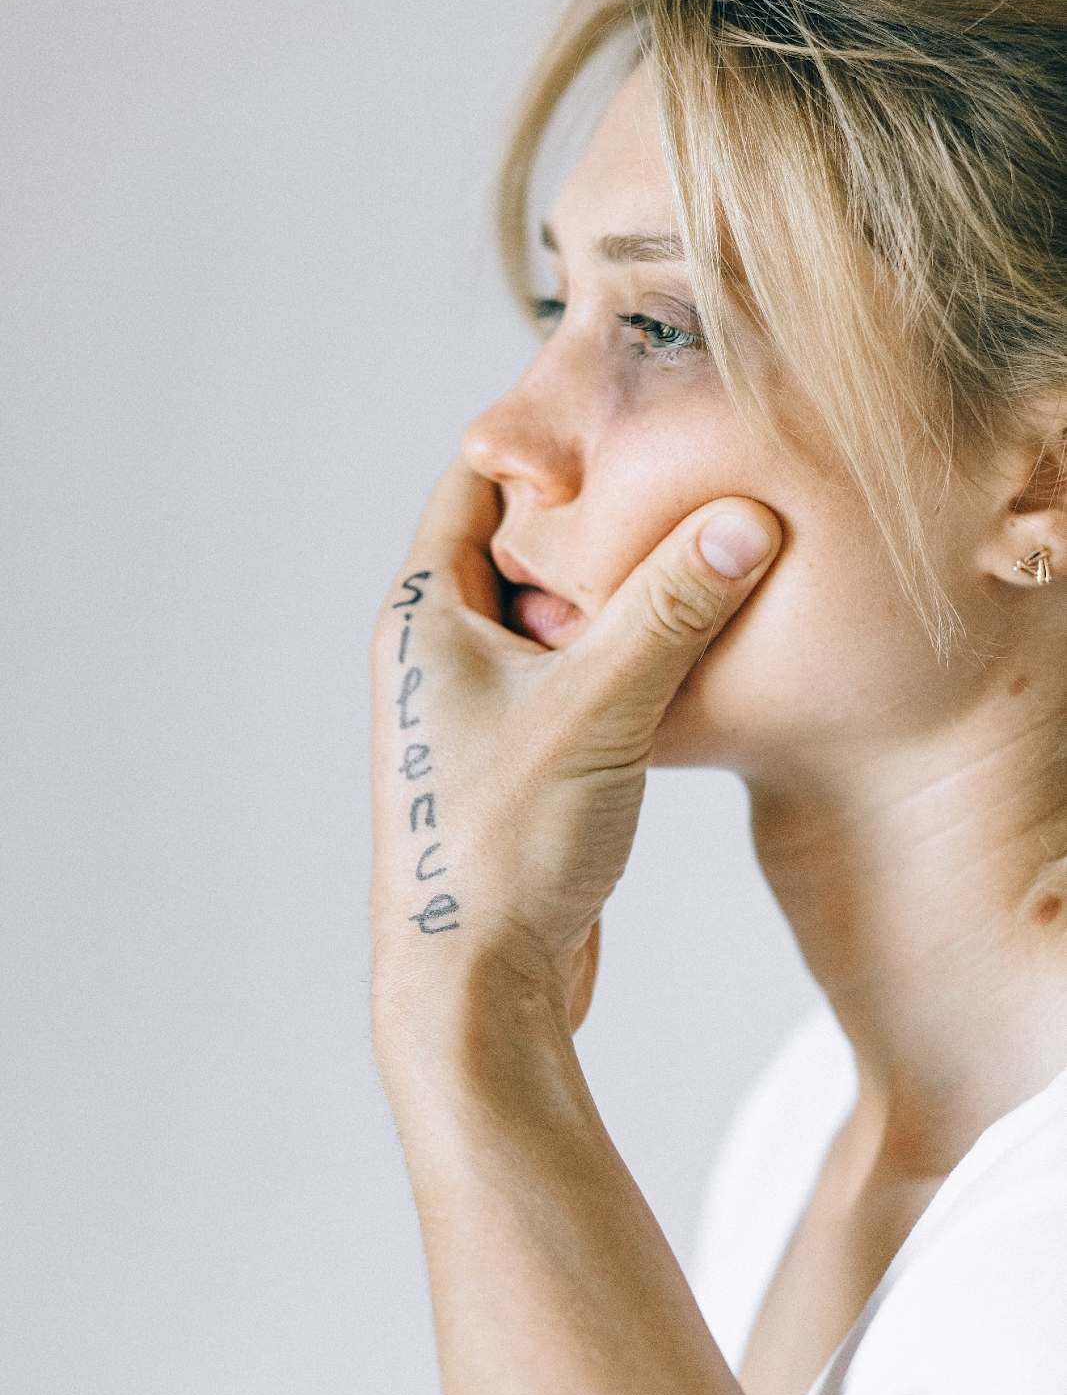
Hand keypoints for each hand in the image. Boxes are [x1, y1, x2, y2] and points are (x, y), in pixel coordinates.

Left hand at [370, 461, 780, 1059]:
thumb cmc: (503, 846)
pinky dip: (619, 653)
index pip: (477, 483)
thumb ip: (670, 609)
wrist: (475, 987)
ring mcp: (473, 708)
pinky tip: (683, 649)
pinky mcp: (514, 758)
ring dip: (617, 590)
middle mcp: (435, 653)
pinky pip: (569, 675)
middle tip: (687, 473)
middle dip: (600, 513)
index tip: (627, 407)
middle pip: (520, 544)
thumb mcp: (596, 709)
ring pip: (553, 615)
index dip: (549, 441)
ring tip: (702, 550)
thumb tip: (745, 520)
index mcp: (422, 616)